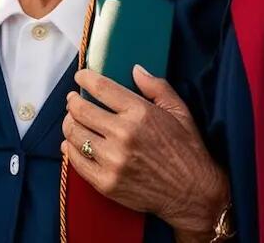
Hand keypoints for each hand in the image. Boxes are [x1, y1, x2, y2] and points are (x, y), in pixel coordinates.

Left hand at [61, 66, 229, 239]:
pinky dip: (70, 149)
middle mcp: (123, 135)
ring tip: (72, 120)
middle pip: (81, 110)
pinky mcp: (106, 183)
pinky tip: (72, 143)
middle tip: (73, 100)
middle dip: (73, 101)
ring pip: (74, 134)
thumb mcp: (180, 111)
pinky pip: (76, 161)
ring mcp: (112, 161)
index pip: (101, 88)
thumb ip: (156, 87)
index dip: (86, 78)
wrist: (193, 193)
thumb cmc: (187, 150)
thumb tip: (135, 69)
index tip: (81, 76)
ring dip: (69, 123)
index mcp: (140, 113)